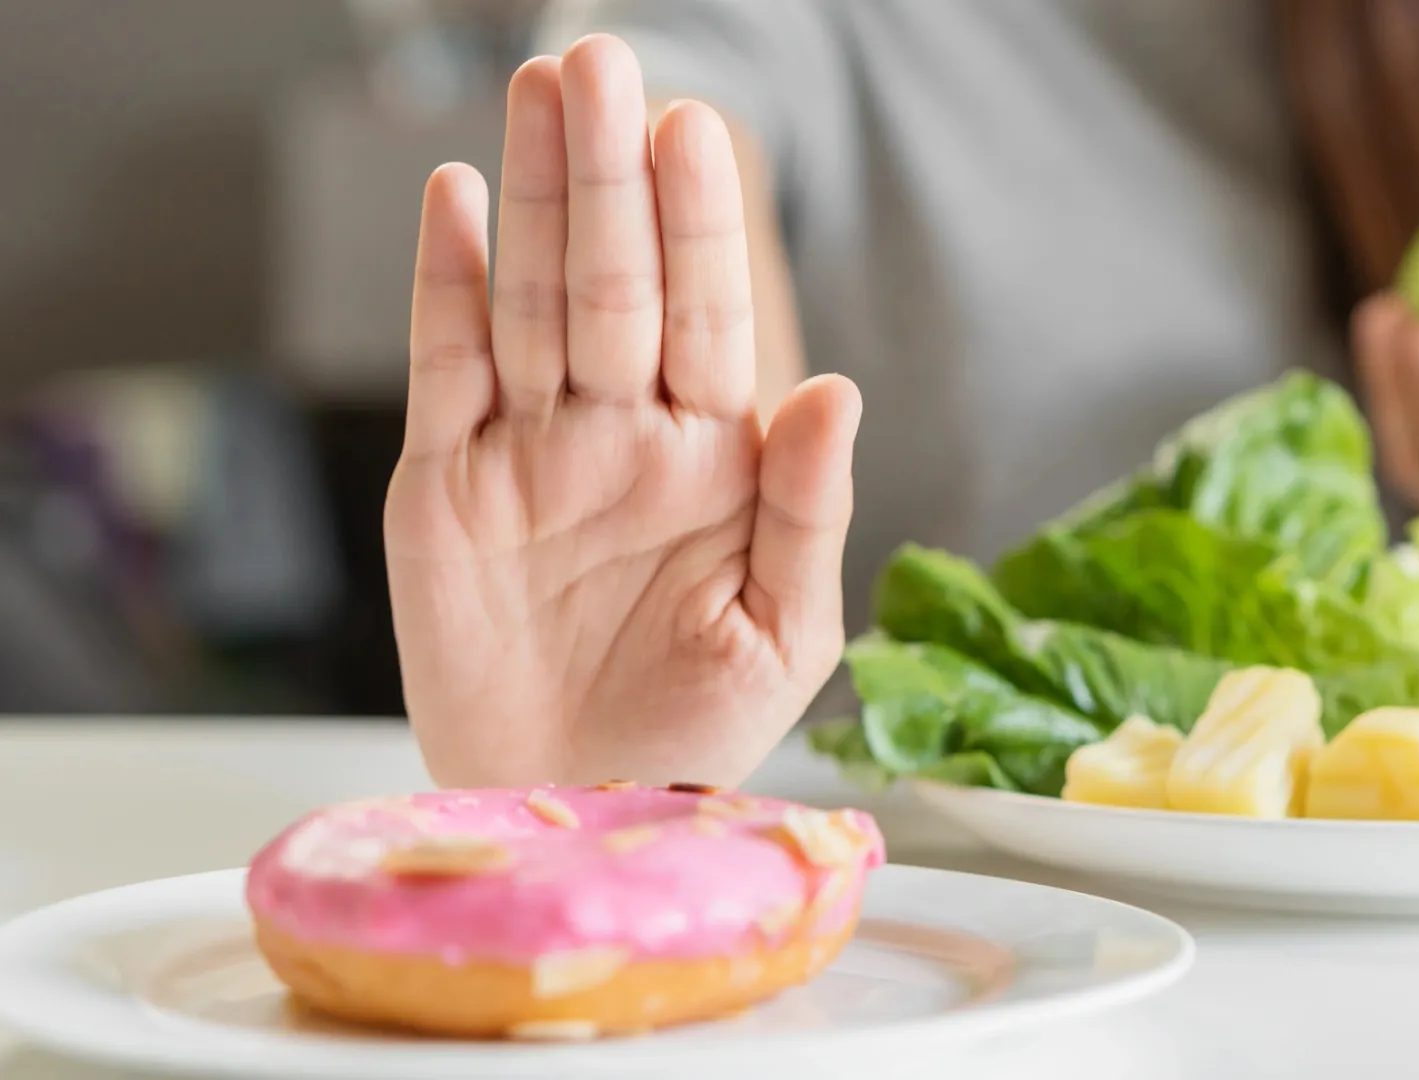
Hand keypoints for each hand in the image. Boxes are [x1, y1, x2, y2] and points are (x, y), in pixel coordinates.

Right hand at [385, 36, 860, 788]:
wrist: (575, 809)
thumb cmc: (694, 732)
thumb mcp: (781, 635)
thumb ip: (807, 510)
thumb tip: (836, 389)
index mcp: (712, 461)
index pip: (707, 318)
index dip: (697, 227)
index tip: (695, 131)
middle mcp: (620, 436)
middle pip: (612, 284)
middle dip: (608, 178)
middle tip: (602, 62)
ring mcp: (530, 453)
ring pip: (529, 302)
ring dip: (535, 199)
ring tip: (540, 92)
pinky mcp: (445, 486)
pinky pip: (445, 369)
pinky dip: (446, 288)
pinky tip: (460, 201)